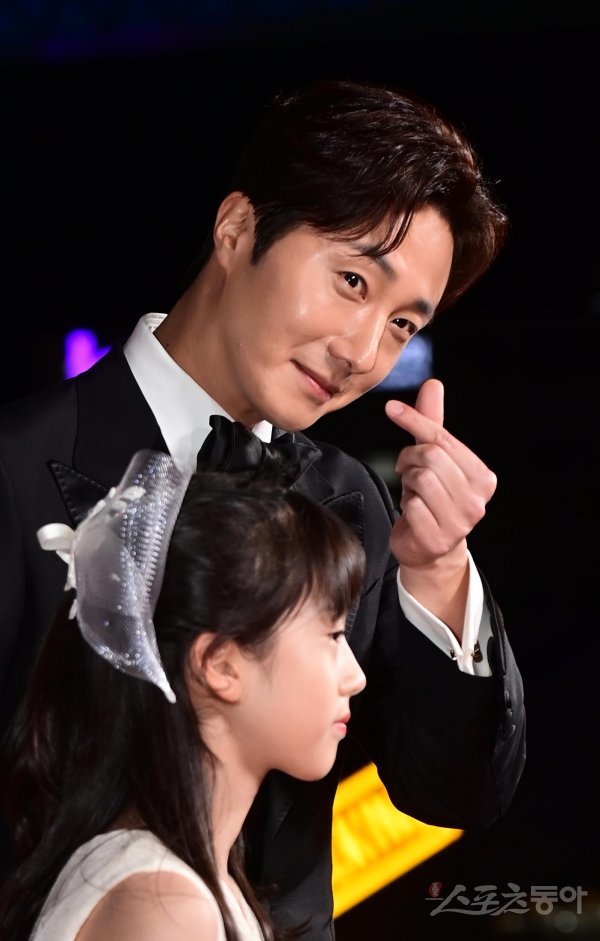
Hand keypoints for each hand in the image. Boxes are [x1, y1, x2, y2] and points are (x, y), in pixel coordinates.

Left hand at [385, 378, 496, 572]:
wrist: (431, 550)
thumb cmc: (433, 499)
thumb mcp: (435, 460)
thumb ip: (433, 424)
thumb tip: (433, 384)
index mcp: (483, 478)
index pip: (444, 440)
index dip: (415, 422)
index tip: (392, 408)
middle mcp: (477, 500)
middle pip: (431, 457)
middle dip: (409, 457)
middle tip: (404, 467)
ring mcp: (460, 523)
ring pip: (421, 479)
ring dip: (407, 481)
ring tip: (411, 490)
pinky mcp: (437, 538)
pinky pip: (411, 505)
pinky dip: (404, 504)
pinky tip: (411, 511)